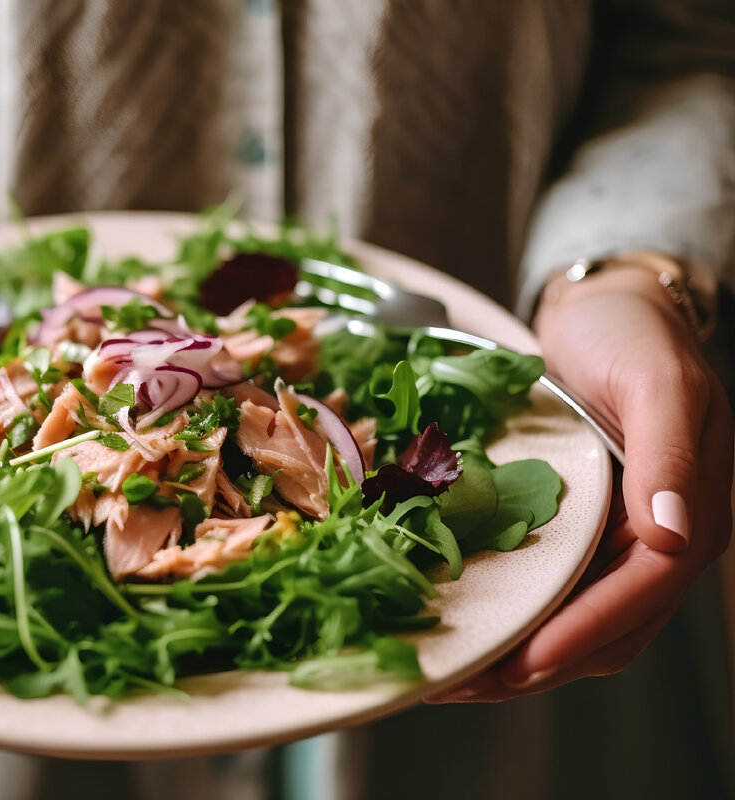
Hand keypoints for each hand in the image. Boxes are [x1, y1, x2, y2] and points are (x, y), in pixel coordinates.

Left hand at [430, 260, 732, 701]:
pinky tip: (461, 619)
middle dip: (538, 663)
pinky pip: (548, 585)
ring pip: (574, 619)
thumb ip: (669, 449)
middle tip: (463, 684)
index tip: (523, 664)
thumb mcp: (657, 378)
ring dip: (518, 650)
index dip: (583, 633)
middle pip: (607, 628)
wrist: (605, 308)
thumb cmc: (633, 334)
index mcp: (691, 509)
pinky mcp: (576, 527)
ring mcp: (614, 535)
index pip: (642, 593)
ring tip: (451, 672)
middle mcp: (657, 535)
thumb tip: (672, 531)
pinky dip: (510, 610)